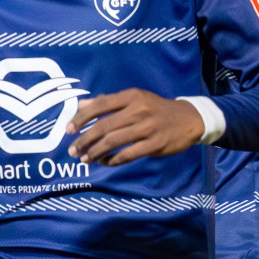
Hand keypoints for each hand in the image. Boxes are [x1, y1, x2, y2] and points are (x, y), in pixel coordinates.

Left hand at [65, 89, 203, 165]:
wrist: (190, 118)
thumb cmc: (155, 108)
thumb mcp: (134, 99)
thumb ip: (108, 102)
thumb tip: (81, 105)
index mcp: (131, 97)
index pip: (99, 106)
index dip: (80, 118)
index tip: (68, 129)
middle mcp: (138, 110)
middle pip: (103, 127)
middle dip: (84, 140)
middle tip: (72, 150)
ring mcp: (148, 128)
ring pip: (113, 142)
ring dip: (95, 152)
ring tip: (84, 159)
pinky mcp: (155, 144)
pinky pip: (128, 154)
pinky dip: (113, 160)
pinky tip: (104, 162)